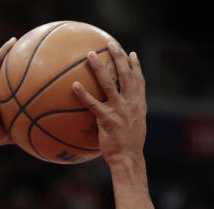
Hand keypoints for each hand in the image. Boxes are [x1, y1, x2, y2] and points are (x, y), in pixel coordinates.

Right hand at [0, 37, 16, 145]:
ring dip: (8, 51)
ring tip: (18, 41)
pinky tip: (14, 41)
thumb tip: (41, 136)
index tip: (23, 76)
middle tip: (23, 56)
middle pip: (0, 72)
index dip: (12, 80)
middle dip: (11, 63)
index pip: (3, 87)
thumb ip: (24, 130)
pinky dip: (5, 50)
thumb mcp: (13, 131)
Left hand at [71, 41, 146, 163]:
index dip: (135, 66)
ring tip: (90, 55)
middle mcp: (131, 104)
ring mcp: (119, 110)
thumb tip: (120, 110)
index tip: (131, 53)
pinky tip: (74, 85)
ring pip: (109, 84)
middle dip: (119, 57)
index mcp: (139, 105)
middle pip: (126, 75)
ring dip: (99, 67)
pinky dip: (83, 93)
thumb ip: (129, 115)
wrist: (129, 159)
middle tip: (110, 44)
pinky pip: (93, 103)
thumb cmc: (130, 147)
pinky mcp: (107, 119)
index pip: (139, 81)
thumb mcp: (135, 128)